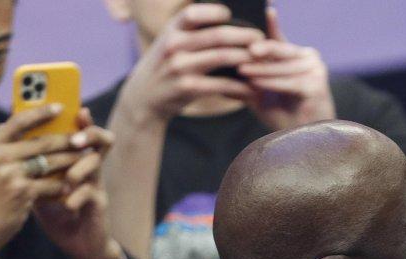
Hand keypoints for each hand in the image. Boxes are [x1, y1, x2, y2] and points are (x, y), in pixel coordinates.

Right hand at [0, 104, 82, 258]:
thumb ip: (5, 146)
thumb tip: (20, 121)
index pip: (19, 122)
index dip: (41, 113)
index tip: (60, 107)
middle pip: (43, 142)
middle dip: (67, 141)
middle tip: (85, 139)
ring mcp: (10, 174)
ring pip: (52, 163)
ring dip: (71, 162)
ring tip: (86, 160)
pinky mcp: (23, 192)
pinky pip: (53, 184)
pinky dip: (64, 186)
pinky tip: (72, 188)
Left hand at [31, 108, 122, 258]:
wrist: (78, 244)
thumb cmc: (59, 214)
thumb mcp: (40, 185)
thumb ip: (28, 162)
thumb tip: (3, 133)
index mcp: (76, 161)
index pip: (83, 133)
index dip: (84, 120)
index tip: (78, 108)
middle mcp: (90, 170)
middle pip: (101, 141)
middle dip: (89, 135)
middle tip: (75, 139)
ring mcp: (97, 186)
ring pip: (97, 165)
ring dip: (82, 168)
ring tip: (69, 178)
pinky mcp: (99, 205)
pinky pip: (91, 194)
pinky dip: (76, 198)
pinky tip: (67, 205)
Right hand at [116, 3, 260, 125]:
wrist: (143, 98)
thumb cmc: (165, 66)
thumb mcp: (169, 42)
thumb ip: (190, 30)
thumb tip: (224, 17)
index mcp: (171, 31)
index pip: (193, 13)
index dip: (215, 11)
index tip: (231, 15)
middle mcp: (174, 46)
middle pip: (217, 35)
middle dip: (244, 35)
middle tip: (261, 38)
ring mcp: (180, 67)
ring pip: (223, 58)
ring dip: (247, 58)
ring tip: (262, 60)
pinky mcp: (188, 88)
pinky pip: (221, 84)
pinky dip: (240, 85)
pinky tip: (251, 87)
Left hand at [240, 8, 335, 130]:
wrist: (303, 142)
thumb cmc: (282, 116)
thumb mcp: (260, 92)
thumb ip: (247, 77)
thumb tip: (220, 67)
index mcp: (297, 55)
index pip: (279, 37)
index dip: (272, 23)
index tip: (266, 8)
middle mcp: (309, 58)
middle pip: (279, 50)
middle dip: (258, 51)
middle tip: (238, 50)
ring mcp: (316, 71)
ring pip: (281, 67)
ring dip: (260, 70)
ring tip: (241, 70)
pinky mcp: (317, 86)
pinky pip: (289, 82)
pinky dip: (271, 83)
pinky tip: (255, 84)